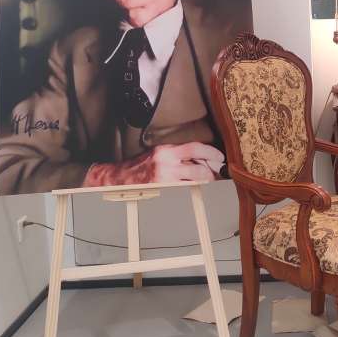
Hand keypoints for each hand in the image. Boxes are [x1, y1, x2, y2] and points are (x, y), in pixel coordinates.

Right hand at [83, 142, 224, 186]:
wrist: (118, 178)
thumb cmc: (139, 166)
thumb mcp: (158, 153)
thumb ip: (177, 155)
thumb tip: (198, 159)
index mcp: (166, 150)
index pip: (194, 148)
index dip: (210, 152)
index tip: (219, 156)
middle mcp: (166, 162)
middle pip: (198, 166)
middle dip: (210, 171)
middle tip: (217, 172)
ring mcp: (164, 177)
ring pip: (193, 180)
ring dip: (203, 181)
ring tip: (207, 180)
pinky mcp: (161, 189)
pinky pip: (183, 189)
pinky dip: (191, 188)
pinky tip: (194, 187)